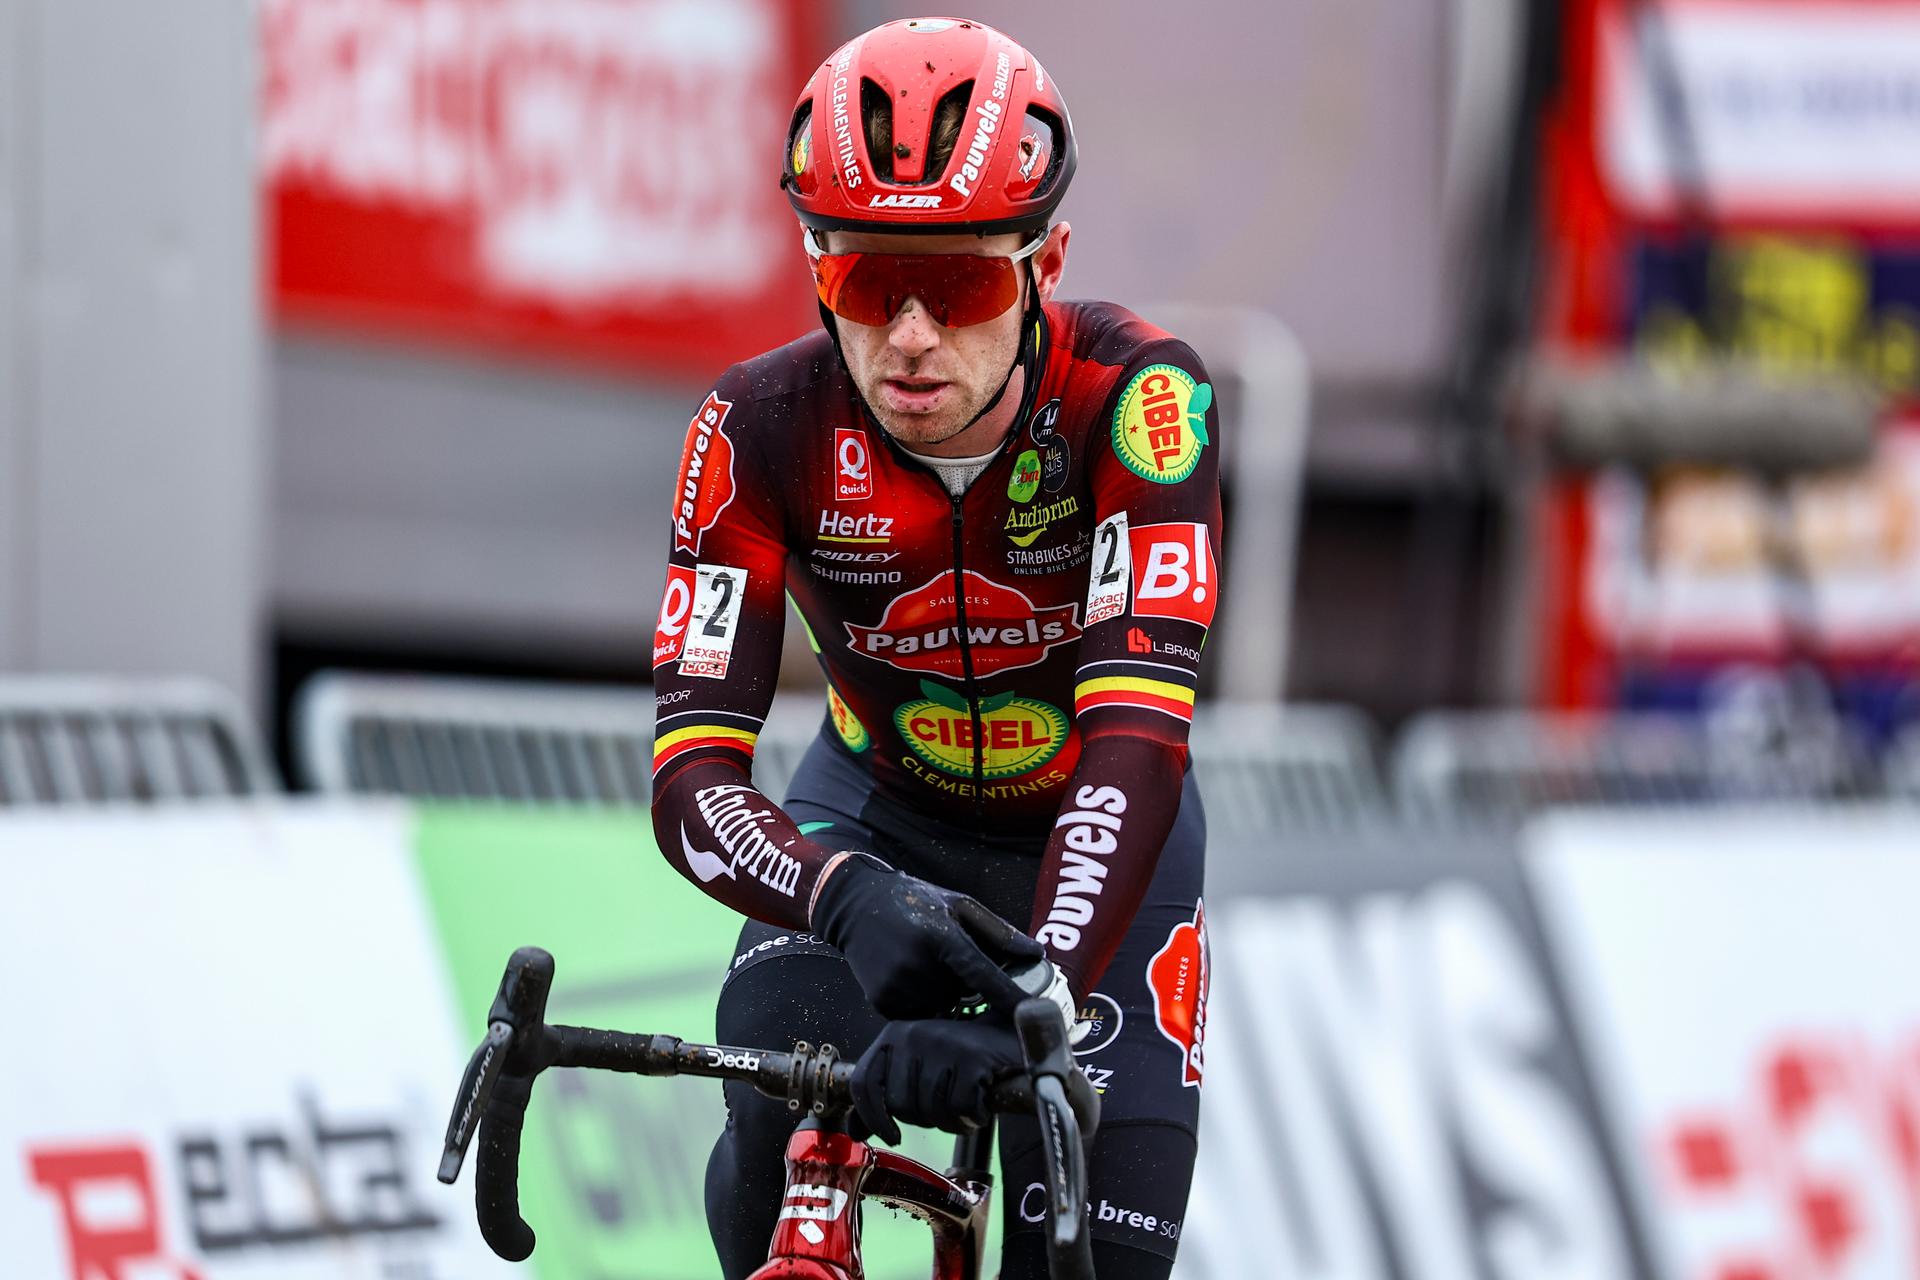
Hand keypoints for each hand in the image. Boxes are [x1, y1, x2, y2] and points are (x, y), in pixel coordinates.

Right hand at [809, 854, 1044, 1018]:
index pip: (984, 977)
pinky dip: (924, 1001)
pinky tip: (912, 975)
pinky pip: (919, 1013)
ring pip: (943, 1007)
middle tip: (950, 958)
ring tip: (927, 963)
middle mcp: (918, 965)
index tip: (1034, 1016)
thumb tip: (1036, 953)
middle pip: (965, 994)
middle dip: (968, 984)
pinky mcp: (883, 1002)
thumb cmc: (915, 901)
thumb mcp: (959, 905)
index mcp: (941, 938)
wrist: (857, 906)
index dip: (1011, 998)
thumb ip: (998, 932)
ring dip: (946, 994)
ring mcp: (898, 987)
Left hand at [850, 1017, 1025, 1145]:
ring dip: (952, 1121)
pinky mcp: (972, 1057)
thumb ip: (882, 1097)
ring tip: (964, 1104)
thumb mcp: (913, 1070)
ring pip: (932, 1110)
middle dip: (924, 1118)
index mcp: (892, 1036)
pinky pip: (961, 1108)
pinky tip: (980, 1102)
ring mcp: (942, 1044)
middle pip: (900, 1105)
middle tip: (944, 1106)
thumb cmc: (955, 1060)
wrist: (1004, 1039)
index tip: (891, 1136)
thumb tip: (853, 1131)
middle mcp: (913, 1035)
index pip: (863, 1083)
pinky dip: (973, 1116)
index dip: (873, 1117)